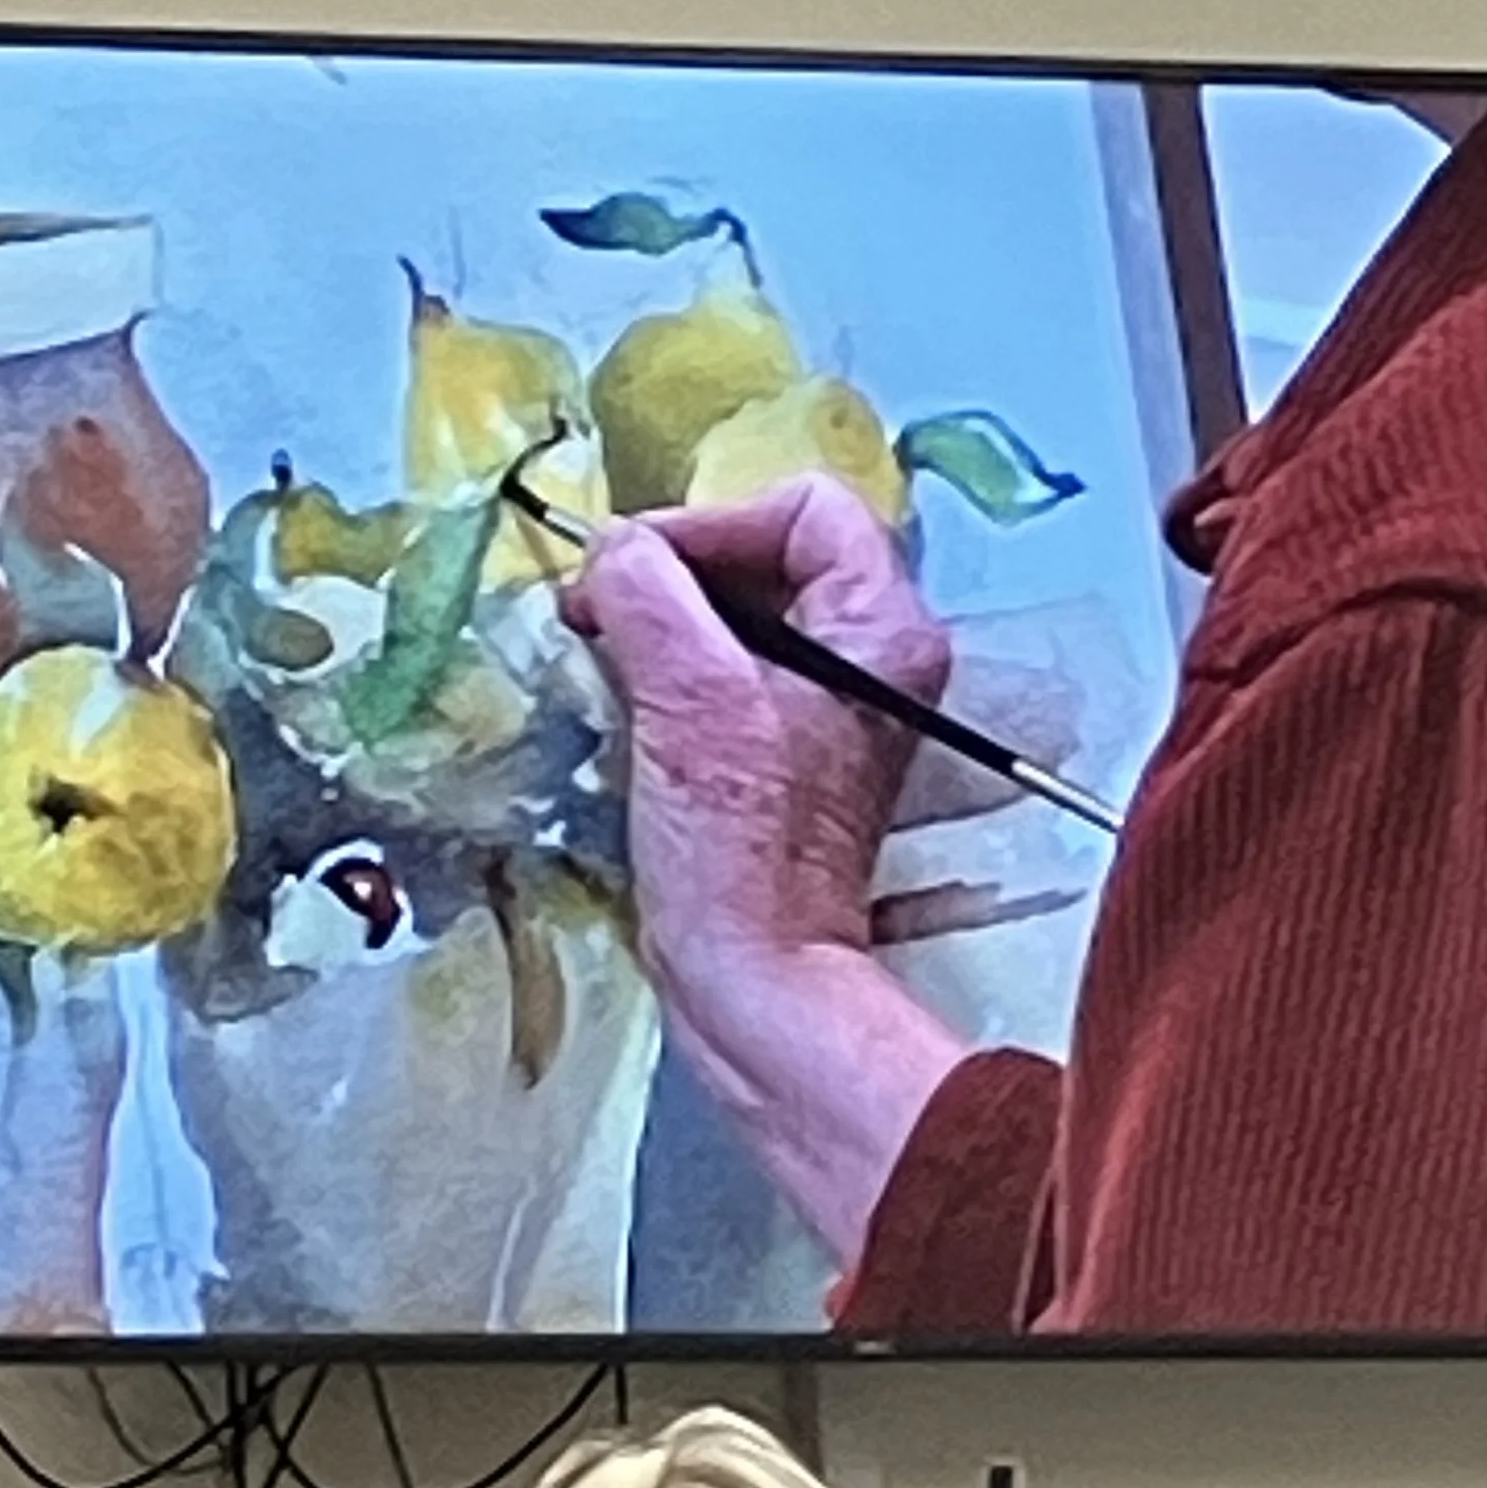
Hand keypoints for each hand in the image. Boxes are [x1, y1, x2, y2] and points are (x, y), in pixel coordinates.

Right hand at [567, 476, 950, 987]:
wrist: (754, 980)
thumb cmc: (742, 856)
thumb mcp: (689, 699)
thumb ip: (648, 593)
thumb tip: (613, 549)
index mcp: (883, 631)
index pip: (803, 507)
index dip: (710, 525)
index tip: (634, 575)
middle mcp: (873, 659)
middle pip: (767, 552)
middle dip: (676, 571)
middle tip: (603, 612)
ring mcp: (831, 706)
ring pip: (739, 610)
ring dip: (663, 622)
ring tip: (606, 657)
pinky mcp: (786, 748)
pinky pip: (725, 667)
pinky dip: (670, 669)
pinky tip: (629, 703)